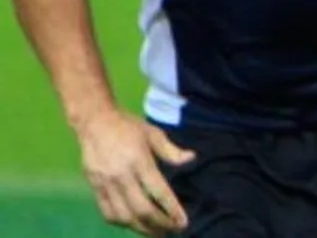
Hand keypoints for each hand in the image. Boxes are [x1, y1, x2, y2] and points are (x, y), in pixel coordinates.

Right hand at [76, 108, 194, 235]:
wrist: (95, 121)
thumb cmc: (128, 126)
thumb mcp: (152, 132)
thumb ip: (171, 150)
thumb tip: (191, 158)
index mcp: (139, 159)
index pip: (158, 191)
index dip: (172, 210)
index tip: (183, 222)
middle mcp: (122, 175)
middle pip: (142, 209)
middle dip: (159, 224)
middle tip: (171, 231)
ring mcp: (106, 183)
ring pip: (125, 216)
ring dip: (142, 229)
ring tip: (155, 232)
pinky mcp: (94, 188)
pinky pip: (108, 213)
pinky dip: (122, 223)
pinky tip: (133, 224)